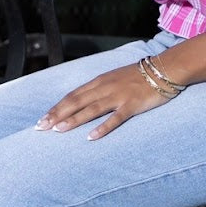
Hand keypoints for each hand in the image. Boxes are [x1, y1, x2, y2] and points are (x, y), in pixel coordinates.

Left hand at [34, 63, 172, 139]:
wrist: (163, 69)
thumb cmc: (139, 76)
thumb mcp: (115, 78)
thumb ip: (100, 89)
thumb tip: (84, 100)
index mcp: (99, 81)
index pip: (72, 95)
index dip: (56, 107)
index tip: (42, 119)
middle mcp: (105, 88)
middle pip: (76, 102)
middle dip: (57, 114)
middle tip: (41, 127)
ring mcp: (118, 96)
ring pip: (91, 109)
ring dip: (73, 120)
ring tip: (58, 130)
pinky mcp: (131, 104)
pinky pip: (115, 118)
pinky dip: (102, 127)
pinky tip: (91, 137)